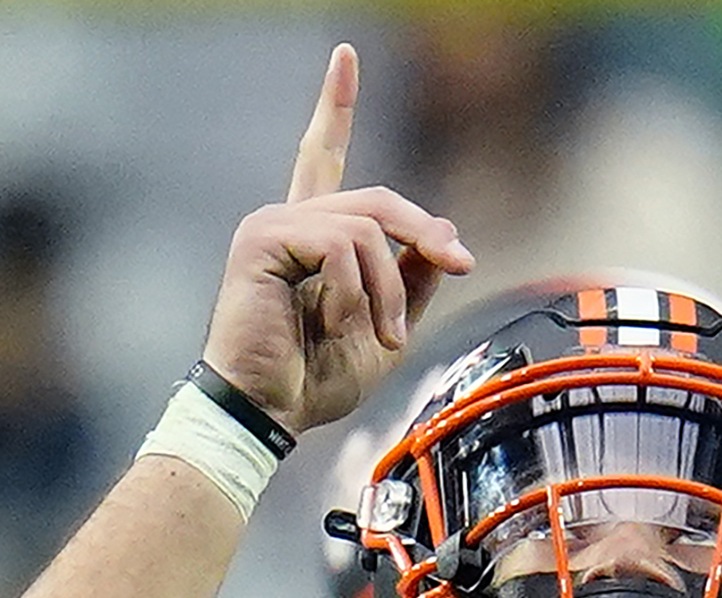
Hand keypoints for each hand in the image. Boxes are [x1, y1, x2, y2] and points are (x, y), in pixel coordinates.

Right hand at [200, 44, 473, 438]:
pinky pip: (340, 246)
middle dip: (424, 235)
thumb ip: (411, 280)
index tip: (345, 57)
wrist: (267, 415)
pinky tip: (335, 323)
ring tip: (381, 336)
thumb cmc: (312, 382)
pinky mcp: (263, 239)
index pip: (323, 157)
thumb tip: (442, 237)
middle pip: (377, 199)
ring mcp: (272, 225)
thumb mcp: (385, 329)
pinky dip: (354, 292)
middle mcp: (287, 220)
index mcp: (310, 236)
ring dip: (388, 287)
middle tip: (458, 265)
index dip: (335, 106)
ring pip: (367, 227)